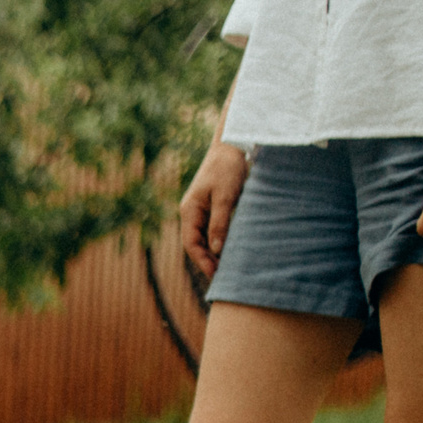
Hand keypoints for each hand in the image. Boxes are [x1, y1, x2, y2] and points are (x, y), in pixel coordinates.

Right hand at [178, 141, 249, 279]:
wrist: (233, 145)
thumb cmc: (228, 168)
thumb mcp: (225, 196)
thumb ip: (219, 223)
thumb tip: (217, 250)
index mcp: (189, 211)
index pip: (191, 244)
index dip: (202, 261)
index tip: (215, 275)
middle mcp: (192, 213)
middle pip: (196, 244)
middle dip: (208, 261)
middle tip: (224, 277)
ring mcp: (202, 210)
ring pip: (205, 238)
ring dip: (215, 252)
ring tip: (229, 267)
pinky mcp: (213, 207)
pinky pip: (214, 230)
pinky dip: (221, 241)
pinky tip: (233, 248)